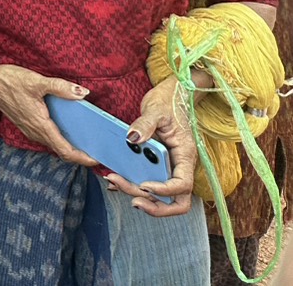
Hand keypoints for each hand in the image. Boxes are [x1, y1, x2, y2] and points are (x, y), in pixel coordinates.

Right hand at [0, 62, 98, 168]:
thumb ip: (60, 87)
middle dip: (80, 154)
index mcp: (40, 125)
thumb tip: (83, 92)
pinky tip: (67, 128)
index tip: (97, 159)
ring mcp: (30, 129)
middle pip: (61, 151)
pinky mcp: (27, 124)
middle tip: (98, 150)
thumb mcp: (35, 81)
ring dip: (70, 147)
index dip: (82, 158)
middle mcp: (35, 131)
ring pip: (54, 145)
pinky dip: (60, 138)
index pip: (65, 150)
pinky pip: (47, 138)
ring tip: (87, 140)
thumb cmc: (8, 81)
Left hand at [107, 78, 194, 215]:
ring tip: (115, 183)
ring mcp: (169, 167)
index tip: (144, 185)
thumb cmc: (168, 102)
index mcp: (185, 155)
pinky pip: (149, 183)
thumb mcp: (156, 109)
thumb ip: (145, 124)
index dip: (164, 190)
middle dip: (154, 205)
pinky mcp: (157, 164)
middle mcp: (179, 166)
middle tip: (131, 198)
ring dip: (140, 196)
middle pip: (175, 200)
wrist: (171, 96)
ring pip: (161, 196)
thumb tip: (133, 138)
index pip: (183, 185)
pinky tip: (115, 181)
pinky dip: (133, 186)